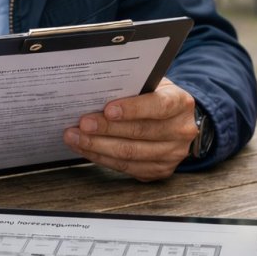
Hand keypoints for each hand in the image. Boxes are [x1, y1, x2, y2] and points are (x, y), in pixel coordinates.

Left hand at [62, 78, 197, 180]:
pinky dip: (102, 158)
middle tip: (82, 124)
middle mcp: (180, 131)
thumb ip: (133, 87)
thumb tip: (98, 92)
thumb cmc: (157, 98)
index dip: (132, 109)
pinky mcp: (159, 171)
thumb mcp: (152, 85)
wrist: (176, 121)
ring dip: (98, 146)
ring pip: (130, 154)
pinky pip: (126, 167)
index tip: (107, 109)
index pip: (158, 106)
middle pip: (140, 133)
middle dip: (107, 129)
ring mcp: (172, 154)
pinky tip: (87, 149)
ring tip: (75, 138)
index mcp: (181, 103)